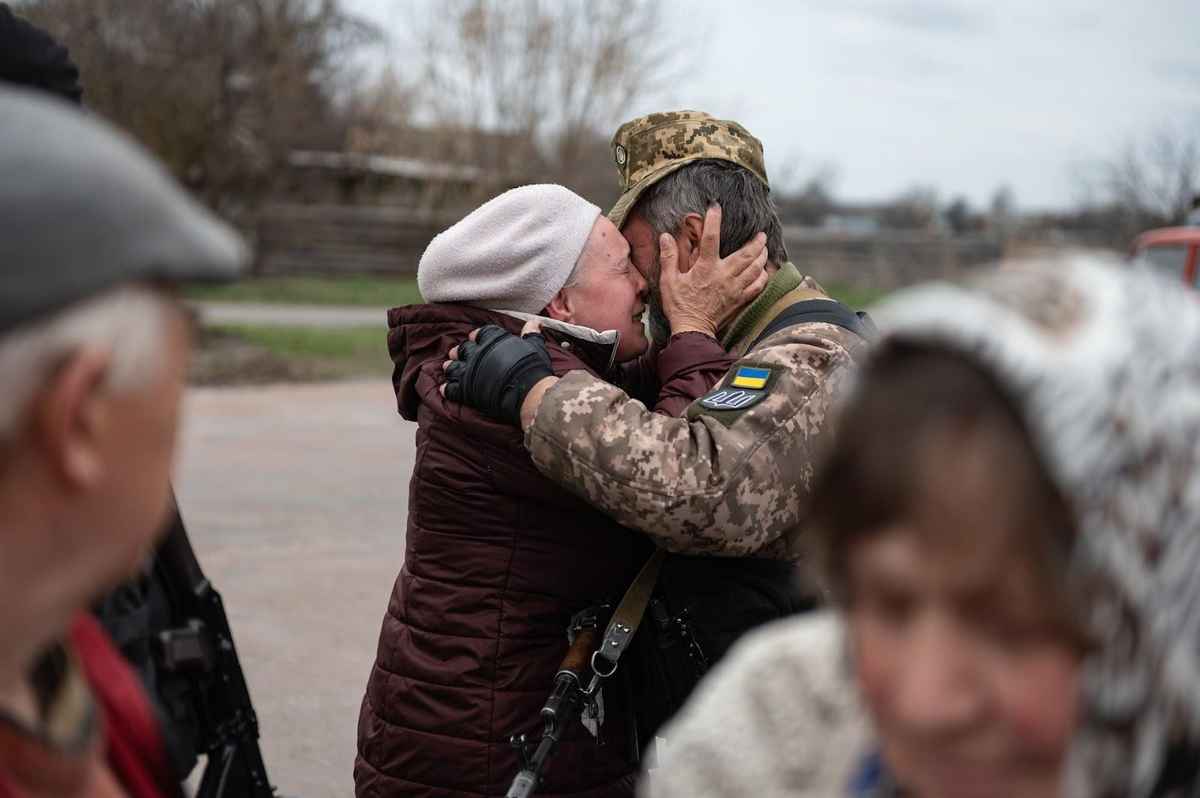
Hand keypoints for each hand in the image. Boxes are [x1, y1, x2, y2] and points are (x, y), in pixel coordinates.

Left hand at [441, 325, 554, 425]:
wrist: (528, 392)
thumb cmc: (533, 368)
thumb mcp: (535, 346)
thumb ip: (531, 334)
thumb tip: (534, 322)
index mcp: (492, 340)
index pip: (480, 333)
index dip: (476, 336)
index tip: (473, 338)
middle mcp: (477, 353)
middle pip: (463, 349)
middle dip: (460, 351)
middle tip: (457, 352)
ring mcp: (469, 372)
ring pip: (453, 367)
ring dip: (450, 367)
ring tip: (448, 366)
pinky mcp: (465, 390)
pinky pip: (451, 389)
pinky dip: (447, 389)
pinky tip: (444, 389)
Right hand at [660, 205, 768, 337]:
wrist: (692, 330)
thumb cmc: (679, 306)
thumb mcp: (668, 281)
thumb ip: (668, 257)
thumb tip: (665, 237)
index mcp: (705, 268)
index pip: (711, 238)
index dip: (713, 221)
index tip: (715, 207)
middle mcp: (724, 275)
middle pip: (746, 254)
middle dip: (756, 242)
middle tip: (761, 234)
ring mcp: (735, 288)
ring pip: (755, 268)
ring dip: (761, 256)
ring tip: (764, 248)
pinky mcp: (740, 300)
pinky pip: (757, 286)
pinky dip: (763, 277)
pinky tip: (763, 271)